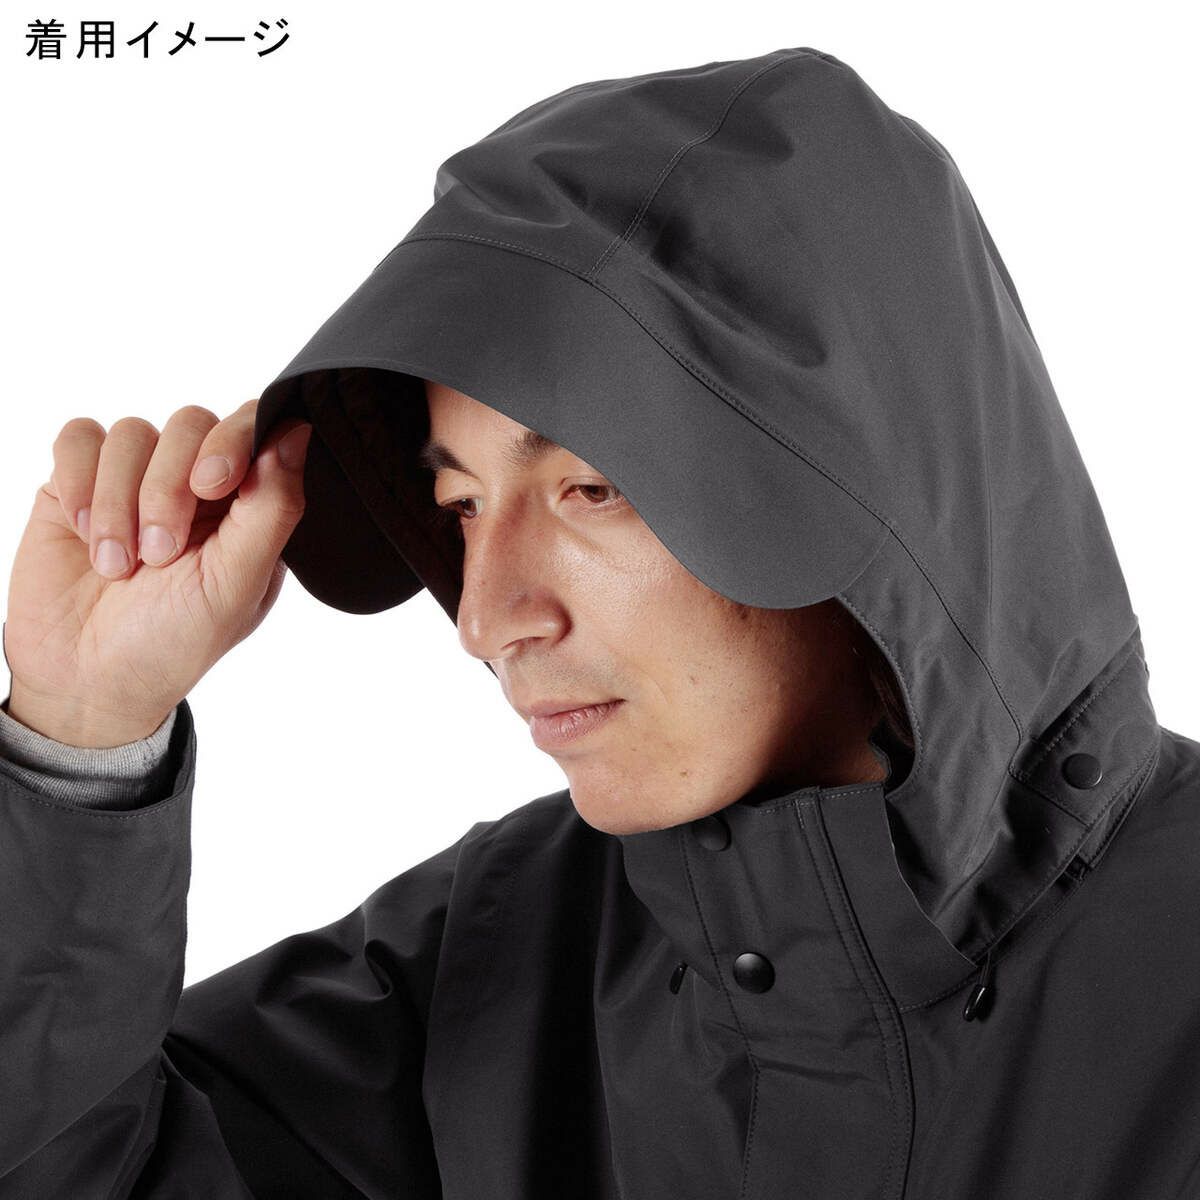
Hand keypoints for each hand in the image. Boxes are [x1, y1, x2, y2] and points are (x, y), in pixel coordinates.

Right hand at [2, 400, 311, 746]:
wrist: (87, 679)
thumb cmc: (173, 642)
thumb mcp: (235, 584)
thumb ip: (272, 508)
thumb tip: (299, 432)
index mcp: (248, 505)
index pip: (254, 429)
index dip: (234, 441)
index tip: (213, 484)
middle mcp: (196, 482)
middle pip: (192, 424)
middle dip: (169, 489)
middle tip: (160, 553)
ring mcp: (137, 477)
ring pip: (133, 433)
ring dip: (120, 503)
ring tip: (119, 565)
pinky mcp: (80, 480)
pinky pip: (81, 438)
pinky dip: (81, 483)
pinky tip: (85, 534)